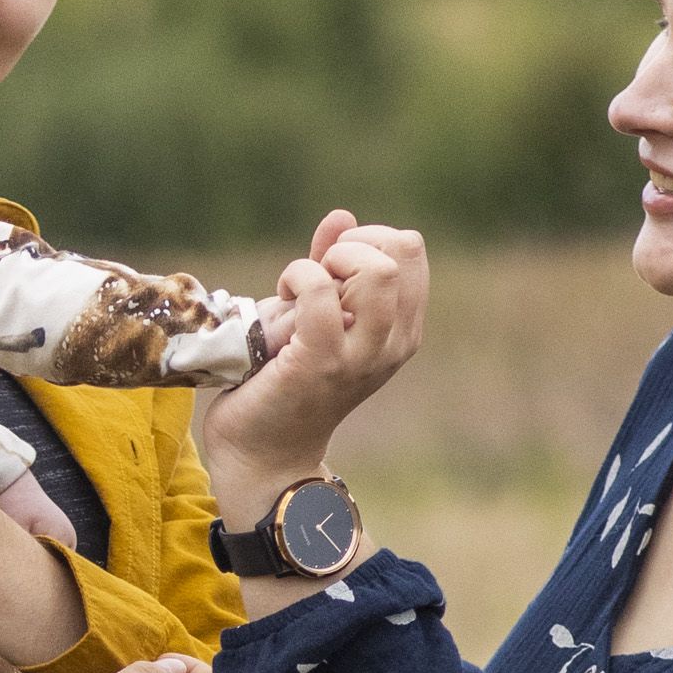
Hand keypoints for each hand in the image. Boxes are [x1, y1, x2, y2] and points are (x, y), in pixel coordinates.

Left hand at [193, 211, 429, 524]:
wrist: (264, 454)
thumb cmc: (285, 383)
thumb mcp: (317, 316)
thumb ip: (331, 267)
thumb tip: (341, 217)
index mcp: (401, 330)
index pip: (409, 250)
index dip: (364, 241)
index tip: (330, 271)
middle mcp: (392, 343)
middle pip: (403, 249)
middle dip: (350, 245)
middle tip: (314, 279)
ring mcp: (361, 355)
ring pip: (377, 269)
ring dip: (328, 262)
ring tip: (298, 291)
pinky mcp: (321, 361)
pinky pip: (320, 291)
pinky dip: (296, 278)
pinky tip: (280, 302)